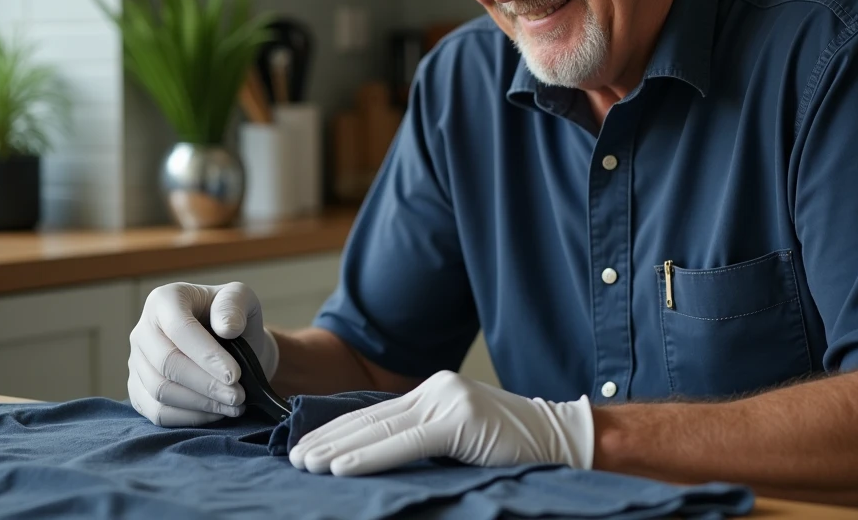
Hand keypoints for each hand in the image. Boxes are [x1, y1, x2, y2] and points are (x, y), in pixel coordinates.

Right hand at [128, 281, 278, 426]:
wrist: (229, 344)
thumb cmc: (233, 319)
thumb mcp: (242, 299)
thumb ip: (235, 305)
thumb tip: (227, 327)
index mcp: (164, 300)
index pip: (179, 329)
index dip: (206, 355)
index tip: (234, 375)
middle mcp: (143, 330)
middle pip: (166, 364)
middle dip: (206, 384)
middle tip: (238, 396)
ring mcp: (136, 362)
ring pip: (160, 391)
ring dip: (200, 403)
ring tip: (233, 405)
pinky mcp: (138, 390)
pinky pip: (156, 412)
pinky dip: (188, 418)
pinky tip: (216, 414)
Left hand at [289, 371, 593, 475]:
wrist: (564, 440)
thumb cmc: (514, 450)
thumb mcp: (461, 440)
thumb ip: (424, 440)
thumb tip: (373, 460)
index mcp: (435, 392)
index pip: (376, 413)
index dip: (338, 431)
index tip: (306, 447)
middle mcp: (438, 389)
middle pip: (371, 418)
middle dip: (328, 439)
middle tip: (293, 458)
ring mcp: (449, 400)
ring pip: (381, 428)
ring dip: (338, 449)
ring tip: (305, 464)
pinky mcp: (461, 420)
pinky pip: (405, 442)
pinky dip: (369, 456)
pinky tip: (341, 467)